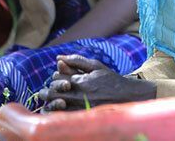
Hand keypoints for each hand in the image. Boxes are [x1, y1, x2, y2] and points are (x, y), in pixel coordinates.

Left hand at [39, 54, 156, 111]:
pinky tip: (59, 109)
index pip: (57, 78)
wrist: (125, 97)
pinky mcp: (80, 116)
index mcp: (79, 80)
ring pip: (54, 105)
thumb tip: (58, 57)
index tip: (60, 77)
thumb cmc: (110, 79)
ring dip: (51, 102)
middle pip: (52, 92)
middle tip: (48, 91)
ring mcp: (78, 107)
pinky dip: (57, 112)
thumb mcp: (95, 66)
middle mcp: (77, 95)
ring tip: (53, 101)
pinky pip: (62, 116)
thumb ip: (76, 60)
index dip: (57, 77)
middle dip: (49, 90)